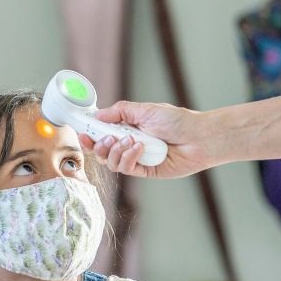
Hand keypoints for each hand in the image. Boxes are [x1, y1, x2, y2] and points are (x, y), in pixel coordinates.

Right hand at [82, 101, 211, 178]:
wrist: (198, 138)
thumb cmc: (177, 121)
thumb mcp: (145, 109)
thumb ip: (119, 111)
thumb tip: (97, 115)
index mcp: (128, 127)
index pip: (102, 134)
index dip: (90, 135)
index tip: (83, 133)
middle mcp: (130, 144)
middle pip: (102, 151)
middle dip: (100, 145)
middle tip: (106, 138)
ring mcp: (137, 159)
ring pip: (111, 162)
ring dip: (116, 151)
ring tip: (131, 141)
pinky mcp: (145, 171)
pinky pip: (126, 169)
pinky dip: (128, 158)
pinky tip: (139, 149)